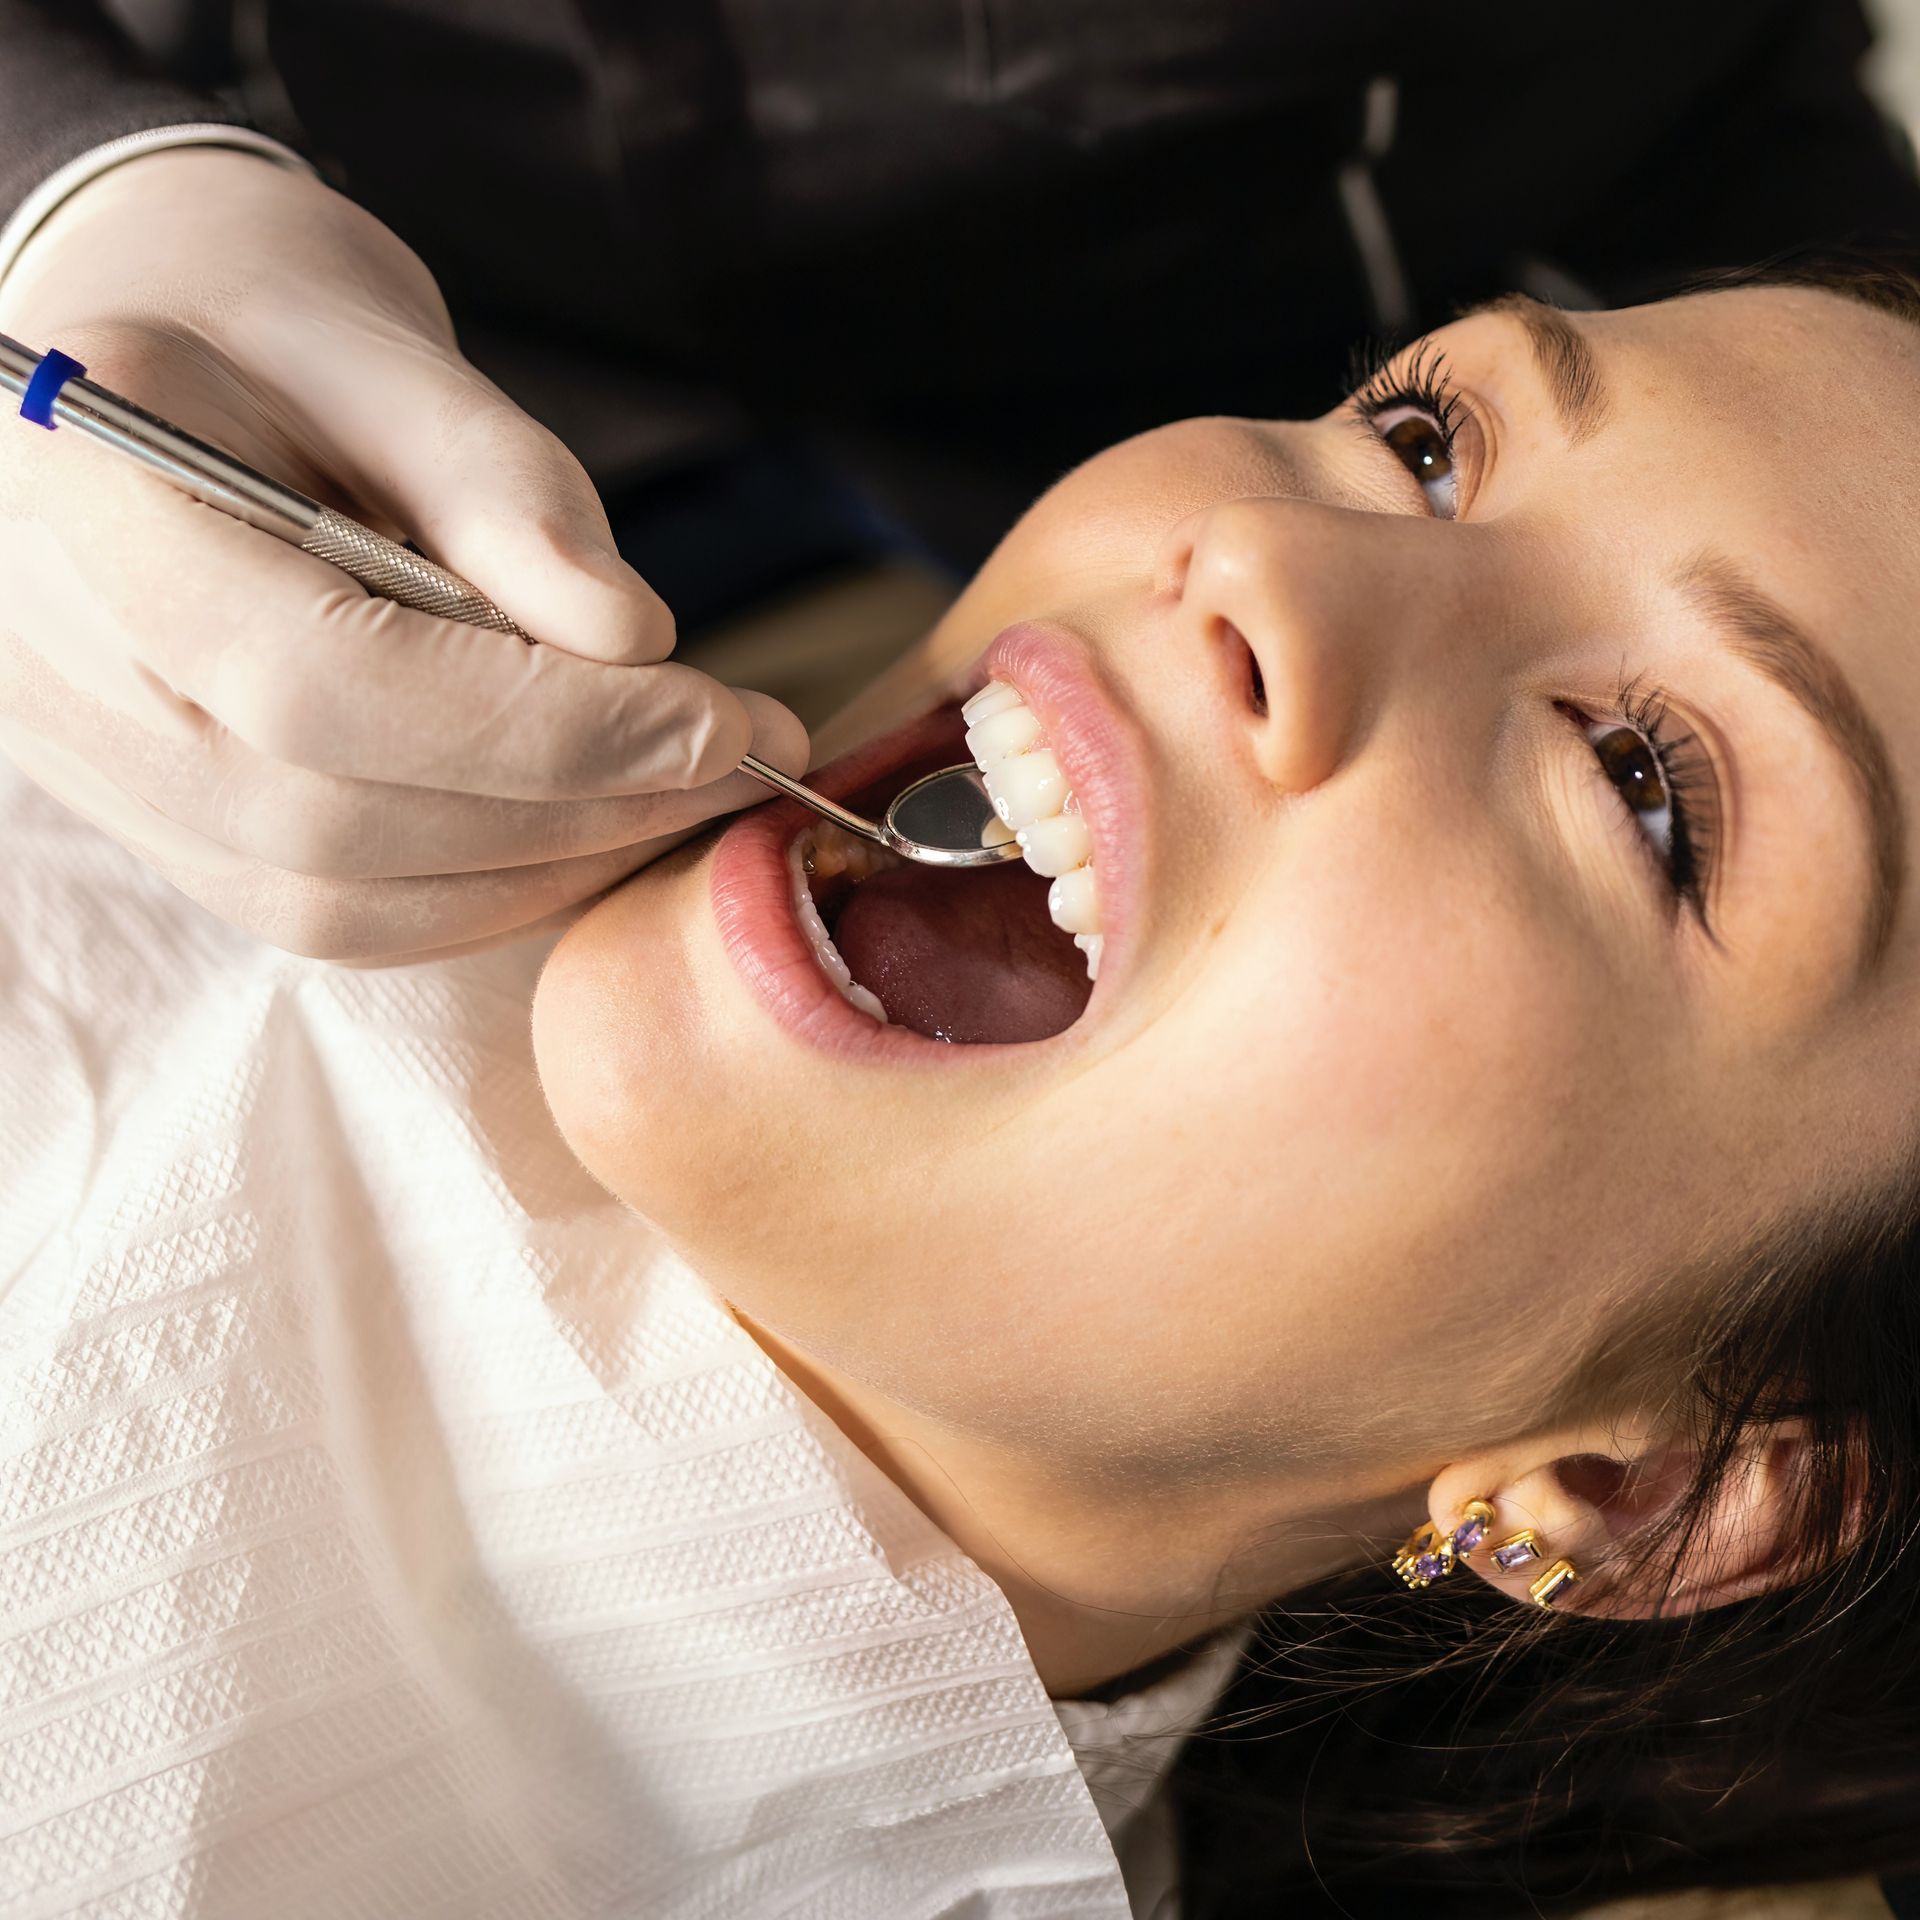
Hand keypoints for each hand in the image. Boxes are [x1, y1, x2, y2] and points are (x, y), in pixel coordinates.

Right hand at [0, 147, 807, 961]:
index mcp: (85, 503)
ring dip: (551, 864)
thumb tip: (631, 637)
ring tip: (687, 789)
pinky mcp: (171, 830)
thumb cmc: (266, 321)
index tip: (721, 719)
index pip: (322, 680)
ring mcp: (107, 770)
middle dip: (579, 803)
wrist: (151, 353)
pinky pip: (341, 914)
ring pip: (344, 897)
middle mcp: (65, 667)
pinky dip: (492, 890)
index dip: (545, 726)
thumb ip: (500, 488)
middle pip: (341, 813)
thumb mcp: (384, 350)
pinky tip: (595, 824)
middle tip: (744, 759)